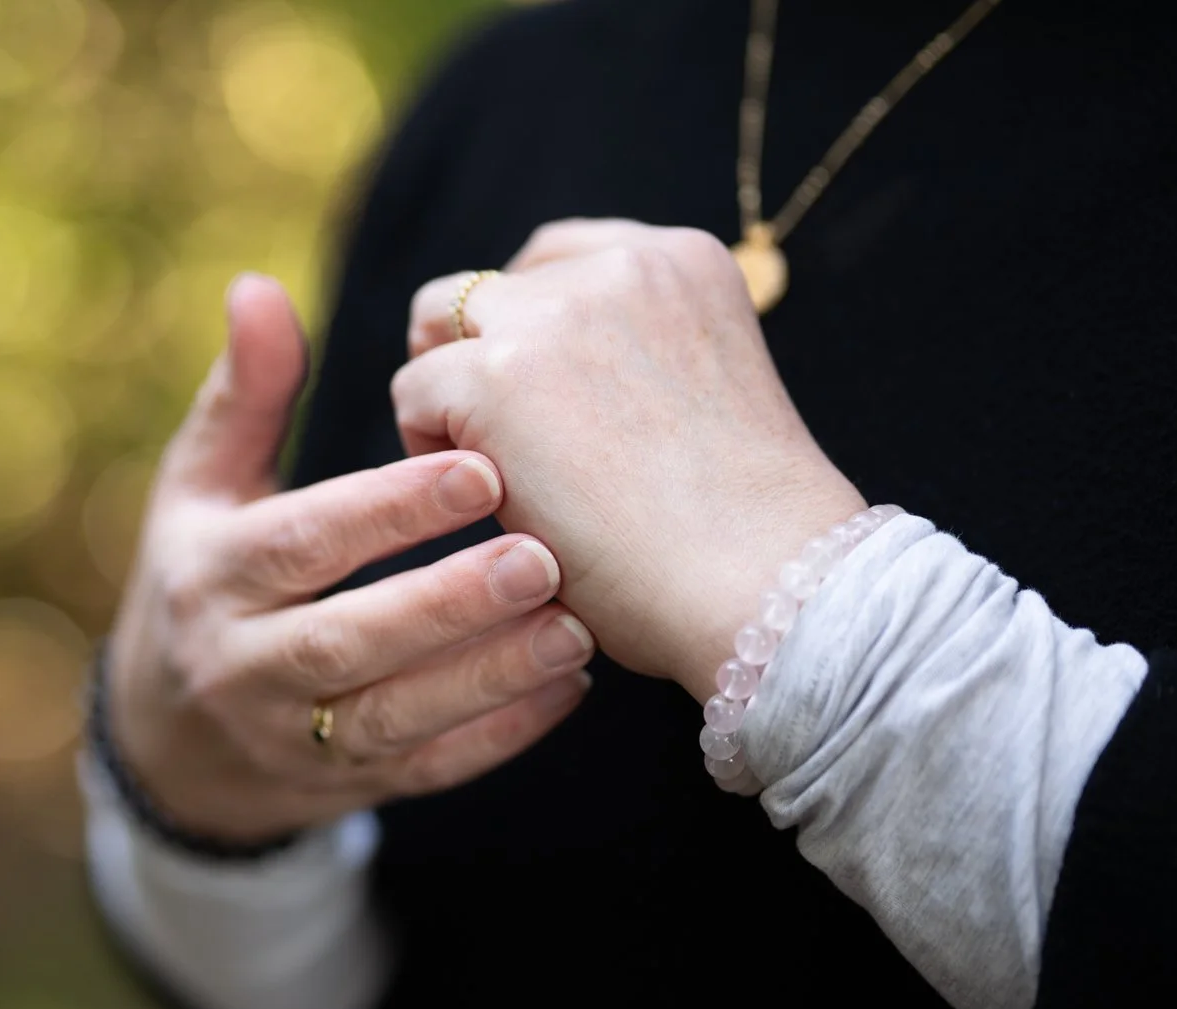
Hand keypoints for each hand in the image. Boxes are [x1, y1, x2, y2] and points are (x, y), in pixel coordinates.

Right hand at [107, 274, 594, 844]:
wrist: (170, 738)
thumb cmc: (206, 574)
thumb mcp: (200, 487)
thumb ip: (245, 394)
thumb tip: (257, 286)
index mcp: (209, 576)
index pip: (298, 544)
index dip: (384, 511)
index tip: (477, 468)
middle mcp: (240, 666)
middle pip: (347, 641)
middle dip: (445, 604)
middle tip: (541, 555)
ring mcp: (292, 739)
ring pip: (393, 717)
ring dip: (486, 677)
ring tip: (575, 624)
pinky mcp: (343, 787)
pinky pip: (425, 769)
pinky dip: (496, 736)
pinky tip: (567, 687)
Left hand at [392, 219, 864, 698]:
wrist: (764, 581)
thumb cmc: (745, 535)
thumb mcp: (706, 396)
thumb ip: (637, 362)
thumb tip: (550, 393)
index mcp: (683, 262)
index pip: (561, 259)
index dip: (529, 327)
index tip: (534, 395)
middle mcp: (617, 268)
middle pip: (489, 287)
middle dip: (475, 354)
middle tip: (486, 438)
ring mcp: (553, 315)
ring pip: (437, 323)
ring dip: (444, 392)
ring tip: (476, 472)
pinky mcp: (496, 377)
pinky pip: (412, 391)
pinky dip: (425, 445)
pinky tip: (479, 503)